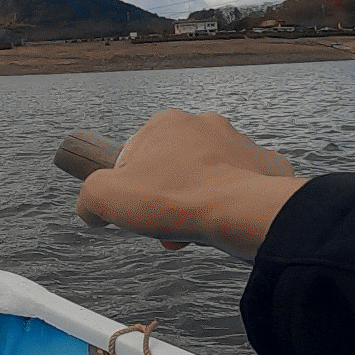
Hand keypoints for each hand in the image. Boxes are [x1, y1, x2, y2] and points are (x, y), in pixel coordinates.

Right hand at [74, 109, 304, 259]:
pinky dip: (233, 203)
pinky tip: (226, 222)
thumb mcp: (106, 198)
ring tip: (194, 230)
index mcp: (165, 123)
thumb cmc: (173, 200)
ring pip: (207, 176)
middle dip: (166, 196)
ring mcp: (239, 143)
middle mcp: (203, 123)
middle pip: (173, 166)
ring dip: (196, 202)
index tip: (139, 211)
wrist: (241, 213)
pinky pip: (243, 184)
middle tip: (165, 225)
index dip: (132, 187)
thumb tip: (89, 208)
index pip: (137, 155)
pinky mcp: (266, 165)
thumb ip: (88, 198)